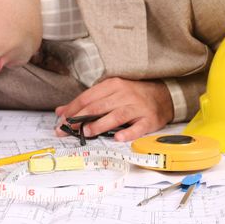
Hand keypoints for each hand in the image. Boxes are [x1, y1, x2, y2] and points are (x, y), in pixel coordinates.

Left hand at [54, 78, 173, 141]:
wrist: (163, 95)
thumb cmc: (132, 95)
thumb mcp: (110, 92)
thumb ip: (87, 101)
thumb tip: (61, 111)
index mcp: (113, 85)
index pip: (88, 97)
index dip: (73, 108)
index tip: (61, 119)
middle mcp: (124, 94)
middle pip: (98, 106)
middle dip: (80, 119)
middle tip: (68, 129)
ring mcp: (137, 107)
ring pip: (115, 116)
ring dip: (99, 125)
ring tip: (86, 133)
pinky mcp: (148, 119)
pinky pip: (137, 128)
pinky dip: (127, 133)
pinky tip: (117, 138)